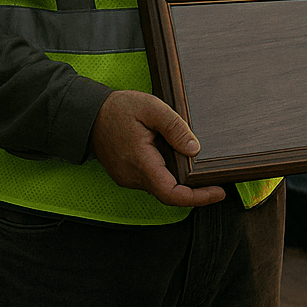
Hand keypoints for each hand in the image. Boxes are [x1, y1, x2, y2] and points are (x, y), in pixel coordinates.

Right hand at [89, 89, 225, 206]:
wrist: (88, 114)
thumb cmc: (119, 109)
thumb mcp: (152, 108)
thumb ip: (175, 128)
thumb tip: (194, 149)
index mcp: (140, 162)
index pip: (171, 193)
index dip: (197, 197)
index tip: (218, 192)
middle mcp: (132, 176)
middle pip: (169, 194)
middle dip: (195, 192)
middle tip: (218, 182)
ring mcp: (128, 178)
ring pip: (161, 188)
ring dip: (181, 184)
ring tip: (203, 173)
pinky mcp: (127, 175)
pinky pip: (152, 181)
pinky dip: (169, 177)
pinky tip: (180, 164)